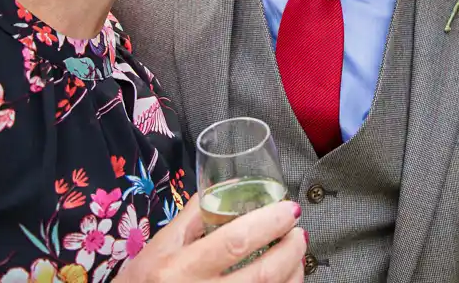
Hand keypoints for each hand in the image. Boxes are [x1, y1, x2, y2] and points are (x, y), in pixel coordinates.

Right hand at [116, 195, 305, 282]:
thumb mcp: (158, 248)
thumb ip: (191, 217)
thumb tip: (225, 184)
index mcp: (177, 269)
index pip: (234, 242)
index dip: (269, 224)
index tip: (289, 209)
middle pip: (262, 275)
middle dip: (290, 250)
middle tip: (299, 232)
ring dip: (293, 273)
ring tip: (297, 254)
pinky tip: (286, 279)